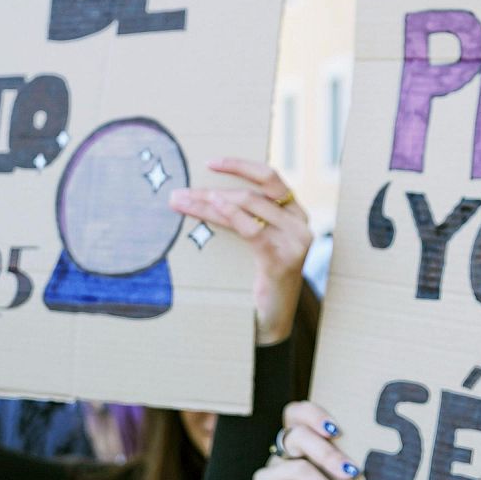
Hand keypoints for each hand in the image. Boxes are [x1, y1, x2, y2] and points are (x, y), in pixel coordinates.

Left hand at [168, 159, 309, 345]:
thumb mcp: (262, 241)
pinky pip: (252, 230)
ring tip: (182, 202)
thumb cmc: (262, 277)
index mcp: (296, 213)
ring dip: (209, 202)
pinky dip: (230, 215)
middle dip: (212, 190)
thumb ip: (250, 217)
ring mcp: (295, 241)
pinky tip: (210, 207)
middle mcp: (300, 222)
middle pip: (253, 193)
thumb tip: (207, 193)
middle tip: (180, 192)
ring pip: (248, 206)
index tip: (209, 163)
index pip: (270, 177)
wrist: (273, 317)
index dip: (240, 165)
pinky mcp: (282, 260)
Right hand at [248, 401, 362, 479]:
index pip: (296, 414)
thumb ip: (342, 461)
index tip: (338, 430)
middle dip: (329, 452)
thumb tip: (359, 443)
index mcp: (300, 448)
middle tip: (352, 471)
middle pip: (297, 434)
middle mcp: (281, 457)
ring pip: (300, 466)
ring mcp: (268, 475)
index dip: (314, 414)